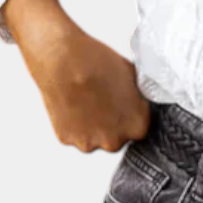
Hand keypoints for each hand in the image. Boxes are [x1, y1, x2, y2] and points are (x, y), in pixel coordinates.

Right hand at [20, 16, 151, 153]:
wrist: (63, 60)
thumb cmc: (98, 63)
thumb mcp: (133, 76)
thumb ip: (138, 98)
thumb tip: (138, 103)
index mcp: (136, 126)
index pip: (139, 127)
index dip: (130, 114)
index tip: (122, 104)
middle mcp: (114, 141)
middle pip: (116, 137)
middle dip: (112, 124)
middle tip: (102, 101)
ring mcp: (89, 143)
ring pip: (94, 138)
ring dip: (92, 126)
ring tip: (86, 100)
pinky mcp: (66, 139)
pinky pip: (74, 134)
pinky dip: (73, 123)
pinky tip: (73, 103)